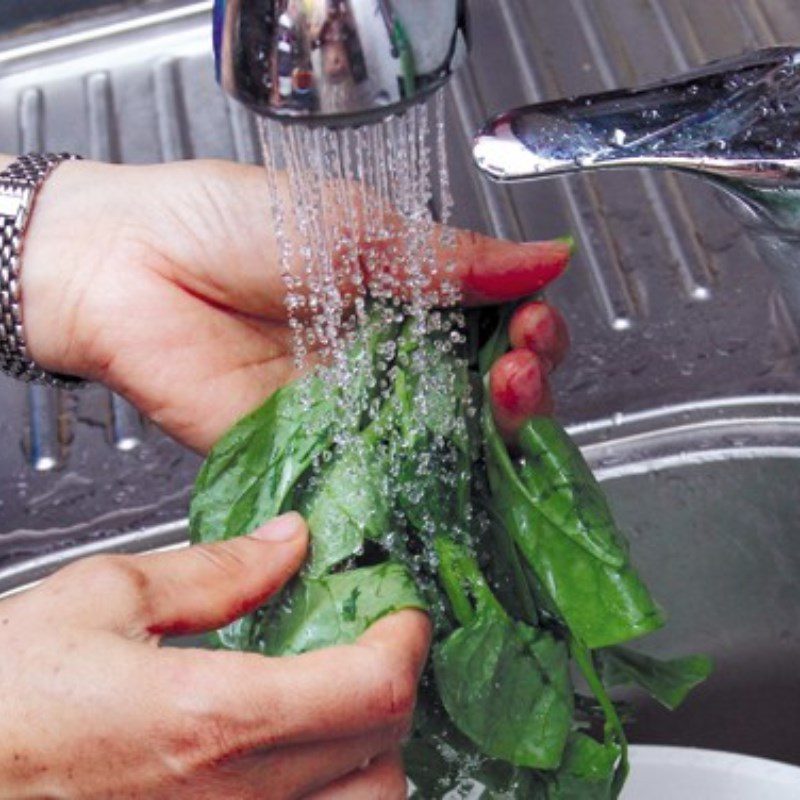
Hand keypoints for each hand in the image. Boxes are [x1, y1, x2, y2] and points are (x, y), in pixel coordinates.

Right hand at [0, 513, 428, 798]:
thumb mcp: (103, 599)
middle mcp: (228, 799)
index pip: (372, 689)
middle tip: (371, 644)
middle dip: (394, 689)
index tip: (401, 612)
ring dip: (371, 752)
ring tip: (340, 701)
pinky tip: (297, 756)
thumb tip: (287, 542)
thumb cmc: (3, 699)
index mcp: (209, 717)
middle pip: (384, 756)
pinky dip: (330, 792)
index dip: (405, 641)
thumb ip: (214, 570)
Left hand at [14, 158, 570, 452]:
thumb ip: (450, 259)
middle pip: (482, 390)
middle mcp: (388, 359)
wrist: (132, 265)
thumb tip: (545, 258)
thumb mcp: (357, 226)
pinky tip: (465, 465)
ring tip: (505, 390)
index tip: (535, 319)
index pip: (492, 324)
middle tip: (523, 359)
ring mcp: (358, 411)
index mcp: (403, 294)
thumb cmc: (230, 223)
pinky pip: (388, 476)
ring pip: (448, 438)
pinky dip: (432, 478)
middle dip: (523, 379)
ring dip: (493, 426)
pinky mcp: (321, 454)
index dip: (529, 329)